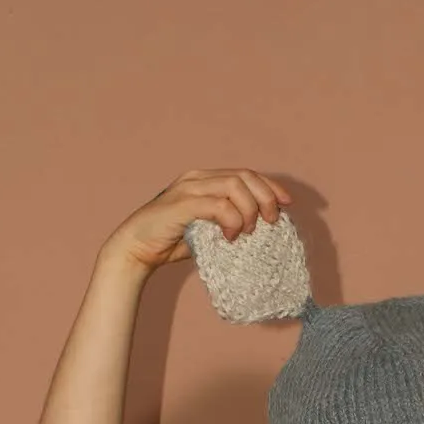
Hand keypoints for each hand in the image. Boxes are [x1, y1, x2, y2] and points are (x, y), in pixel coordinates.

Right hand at [101, 168, 293, 273]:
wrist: (136, 249)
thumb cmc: (171, 242)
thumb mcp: (208, 231)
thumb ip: (228, 224)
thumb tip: (259, 231)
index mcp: (205, 180)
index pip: (246, 174)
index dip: (270, 186)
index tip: (287, 204)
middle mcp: (198, 178)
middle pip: (245, 176)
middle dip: (266, 198)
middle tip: (272, 222)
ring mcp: (189, 188)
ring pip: (235, 187)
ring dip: (249, 210)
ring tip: (246, 233)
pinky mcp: (182, 204)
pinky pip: (219, 205)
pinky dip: (232, 221)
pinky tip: (230, 237)